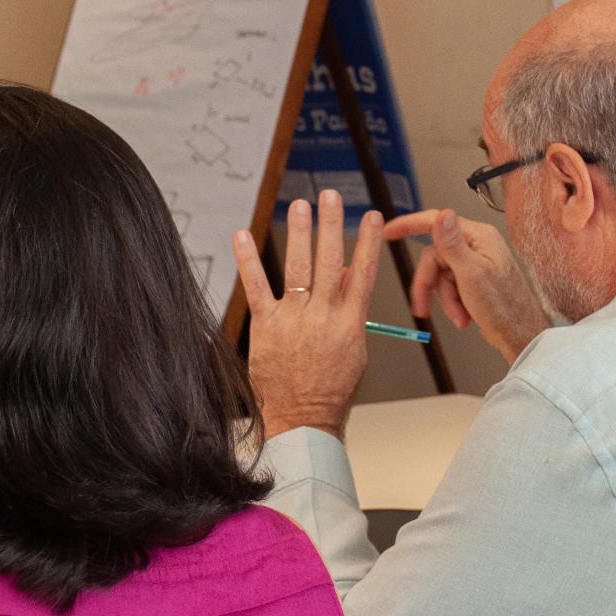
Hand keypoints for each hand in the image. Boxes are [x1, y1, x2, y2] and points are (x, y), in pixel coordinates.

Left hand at [233, 191, 383, 439]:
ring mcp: (294, 320)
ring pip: (297, 268)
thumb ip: (347, 311)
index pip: (362, 274)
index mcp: (349, 322)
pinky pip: (256, 288)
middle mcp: (323, 316)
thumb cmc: (330, 389)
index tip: (373, 217)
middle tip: (331, 196)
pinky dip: (248, 261)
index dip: (368, 243)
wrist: (303, 419)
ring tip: (300, 206)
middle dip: (331, 225)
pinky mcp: (267, 327)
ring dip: (298, 233)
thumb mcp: (352, 349)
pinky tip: (242, 236)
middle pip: (329, 261)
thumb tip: (342, 275)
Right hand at [382, 208, 549, 363]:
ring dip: (444, 298)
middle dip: (430, 284)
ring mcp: (476, 262)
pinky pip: (450, 285)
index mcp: (478, 237)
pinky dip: (452, 302)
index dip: (409, 225)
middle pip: (434, 256)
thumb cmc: (504, 308)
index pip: (436, 221)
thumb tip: (442, 214)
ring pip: (440, 274)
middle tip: (422, 305)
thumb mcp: (471, 275)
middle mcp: (477, 245)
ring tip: (458, 315)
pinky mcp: (475, 278)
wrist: (520, 336)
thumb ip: (453, 244)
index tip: (388, 231)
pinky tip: (464, 315)